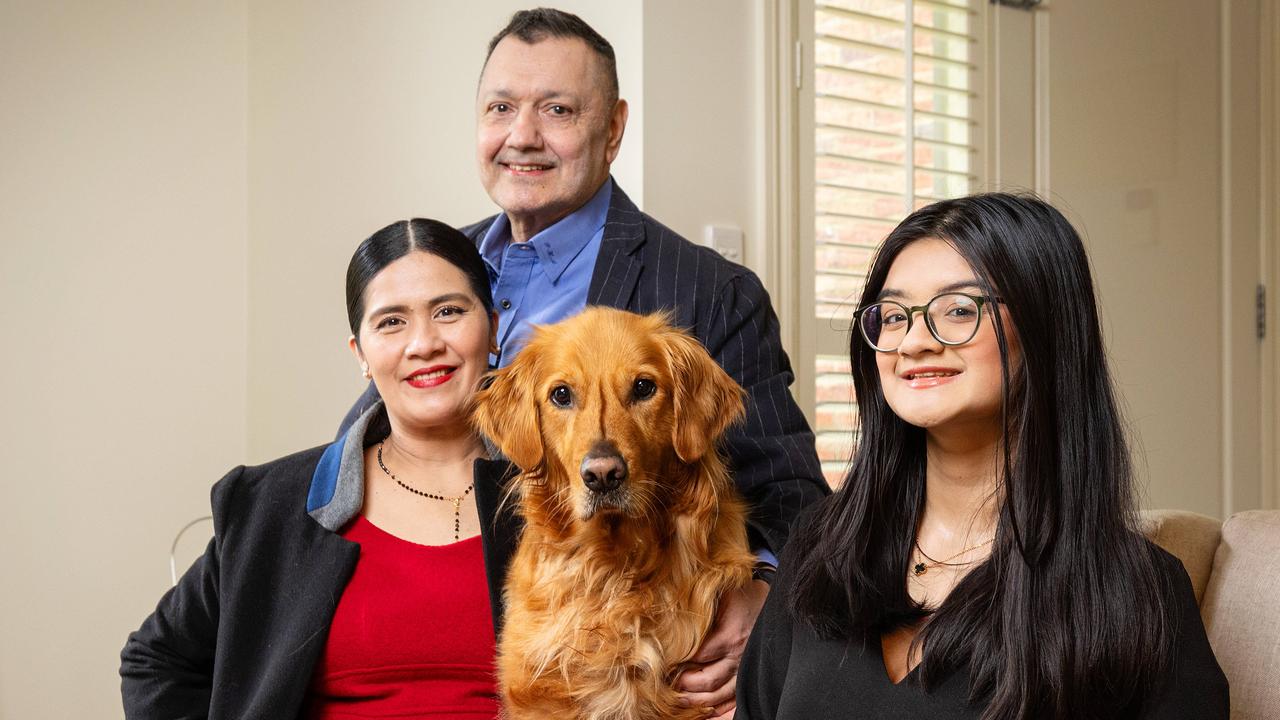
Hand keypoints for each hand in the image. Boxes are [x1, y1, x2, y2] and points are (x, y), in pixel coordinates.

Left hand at [676, 579, 770, 718]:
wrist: (772, 600)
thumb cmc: (743, 595)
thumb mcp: (721, 594)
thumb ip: (700, 607)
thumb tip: (669, 615)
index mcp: (730, 636)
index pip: (697, 657)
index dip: (676, 663)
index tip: (659, 664)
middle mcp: (739, 656)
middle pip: (707, 680)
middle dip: (684, 686)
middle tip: (664, 684)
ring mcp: (746, 667)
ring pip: (720, 694)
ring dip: (698, 701)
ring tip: (678, 700)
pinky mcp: (751, 673)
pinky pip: (734, 698)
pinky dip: (719, 707)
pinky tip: (704, 710)